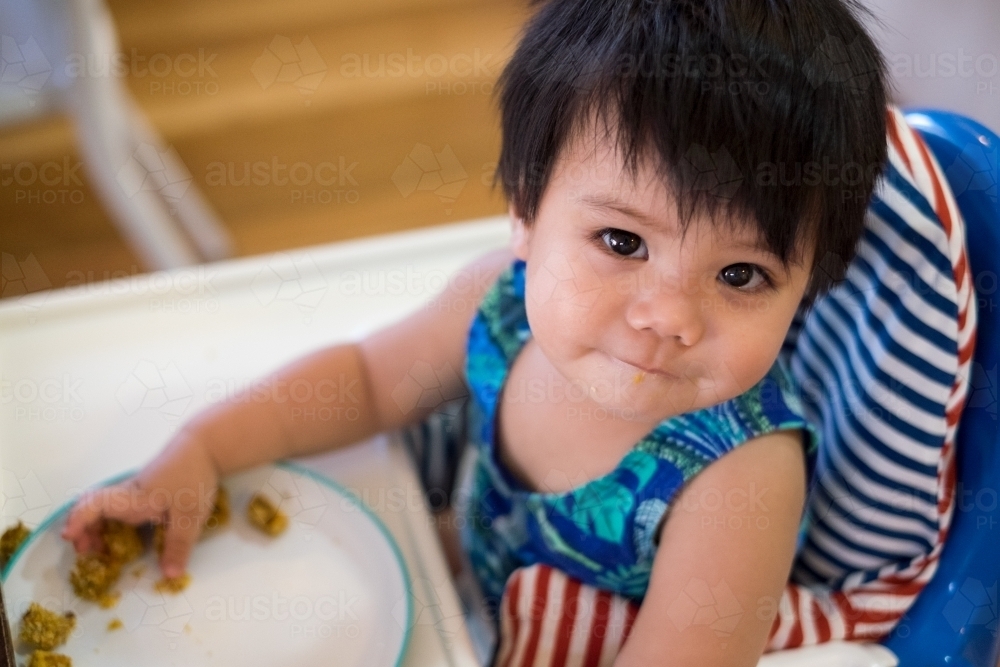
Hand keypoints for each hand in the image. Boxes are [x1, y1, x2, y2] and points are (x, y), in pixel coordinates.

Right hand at [60, 432, 218, 578]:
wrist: (204, 445)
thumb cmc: (193, 475)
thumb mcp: (190, 514)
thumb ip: (178, 545)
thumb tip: (169, 575)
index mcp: (134, 498)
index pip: (95, 505)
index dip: (79, 520)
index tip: (70, 536)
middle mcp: (128, 494)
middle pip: (92, 508)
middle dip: (83, 530)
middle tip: (86, 552)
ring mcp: (134, 491)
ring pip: (102, 506)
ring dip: (94, 526)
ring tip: (99, 548)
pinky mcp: (143, 490)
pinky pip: (116, 505)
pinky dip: (108, 520)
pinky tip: (121, 533)